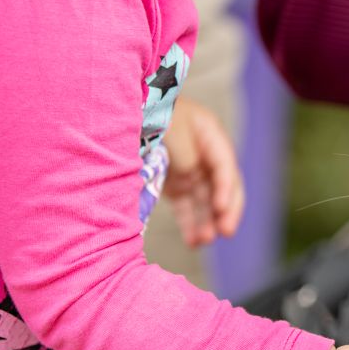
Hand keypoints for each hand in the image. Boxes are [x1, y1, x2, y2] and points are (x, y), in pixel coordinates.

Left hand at [162, 96, 244, 246]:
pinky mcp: (175, 184)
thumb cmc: (149, 111)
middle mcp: (205, 155)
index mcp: (210, 136)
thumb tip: (192, 176)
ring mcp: (191, 171)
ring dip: (207, 222)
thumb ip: (185, 153)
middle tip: (226, 232)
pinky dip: (190, 224)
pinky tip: (193, 242)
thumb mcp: (170, 126)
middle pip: (223, 187)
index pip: (225, 167)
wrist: (122, 107)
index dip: (226, 189)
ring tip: (203, 241)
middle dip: (226, 211)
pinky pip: (186, 207)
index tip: (220, 209)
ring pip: (206, 201)